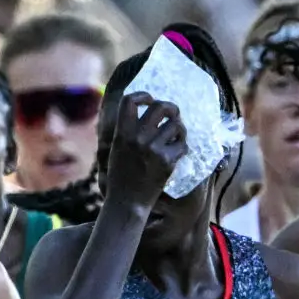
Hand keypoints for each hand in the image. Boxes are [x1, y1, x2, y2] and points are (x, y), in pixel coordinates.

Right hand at [104, 92, 187, 212]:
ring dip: (179, 128)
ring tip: (176, 136)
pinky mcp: (167, 161)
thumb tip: (136, 113)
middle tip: (173, 114)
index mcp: (122, 133)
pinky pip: (182, 144)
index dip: (143, 96)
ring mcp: (154, 149)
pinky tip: (177, 151)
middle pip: (161, 106)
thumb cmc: (120, 177)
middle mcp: (138, 138)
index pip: (131, 101)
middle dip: (171, 108)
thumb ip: (124, 131)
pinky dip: (182, 146)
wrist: (126, 202)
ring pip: (176, 125)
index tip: (149, 100)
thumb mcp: (116, 150)